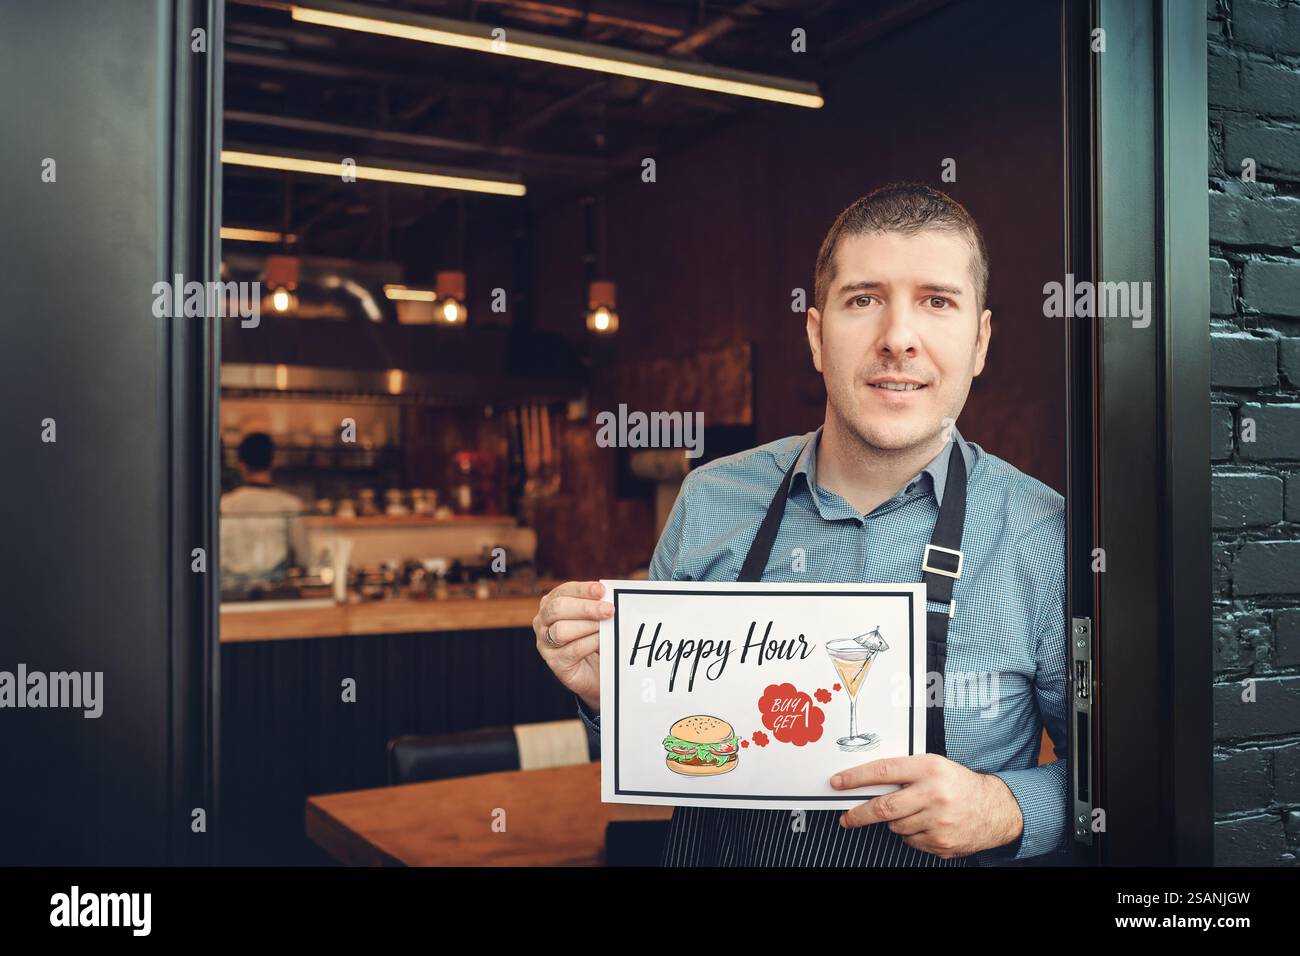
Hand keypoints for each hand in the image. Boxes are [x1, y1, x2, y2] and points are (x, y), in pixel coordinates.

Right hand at [533, 580, 612, 713]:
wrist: (595, 671)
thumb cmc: (594, 638)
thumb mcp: (595, 618)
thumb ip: (598, 606)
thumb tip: (609, 597)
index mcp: (551, 604)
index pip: (564, 591)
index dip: (583, 590)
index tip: (602, 590)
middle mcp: (543, 622)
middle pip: (558, 608)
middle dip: (586, 608)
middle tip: (609, 610)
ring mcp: (545, 644)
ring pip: (561, 630)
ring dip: (588, 627)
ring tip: (607, 627)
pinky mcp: (555, 663)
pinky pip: (572, 650)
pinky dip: (590, 643)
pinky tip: (602, 641)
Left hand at [830, 754, 1021, 859]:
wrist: (995, 809)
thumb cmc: (958, 784)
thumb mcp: (933, 766)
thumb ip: (904, 772)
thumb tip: (865, 782)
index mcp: (929, 769)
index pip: (883, 771)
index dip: (856, 778)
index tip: (838, 782)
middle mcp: (933, 794)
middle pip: (883, 807)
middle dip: (858, 814)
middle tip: (847, 817)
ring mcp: (938, 822)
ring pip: (896, 826)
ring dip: (896, 822)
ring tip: (914, 812)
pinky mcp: (941, 843)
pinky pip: (910, 841)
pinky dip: (911, 834)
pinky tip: (927, 824)